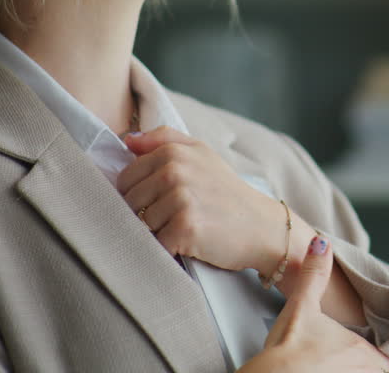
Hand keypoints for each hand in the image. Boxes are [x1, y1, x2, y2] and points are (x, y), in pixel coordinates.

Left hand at [118, 126, 290, 271]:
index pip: (126, 179)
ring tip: (186, 226)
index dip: (140, 194)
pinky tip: (190, 241)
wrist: (261, 225)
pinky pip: (156, 243)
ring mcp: (180, 199)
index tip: (163, 199)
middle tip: (177, 215)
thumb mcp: (201, 153)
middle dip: (147, 214)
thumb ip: (164, 140)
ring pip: (141, 224)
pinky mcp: (185, 227)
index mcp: (172, 153)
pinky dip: (169, 248)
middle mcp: (174, 172)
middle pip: (130, 202)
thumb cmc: (227, 191)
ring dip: (159, 232)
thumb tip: (128, 141)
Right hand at [237, 236, 388, 372]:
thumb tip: (321, 242)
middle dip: (366, 369)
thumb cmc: (286, 347)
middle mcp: (360, 372)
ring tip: (334, 368)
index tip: (368, 357)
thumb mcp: (301, 305)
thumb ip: (314, 275)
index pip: (384, 360)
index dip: (376, 359)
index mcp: (360, 350)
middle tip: (345, 363)